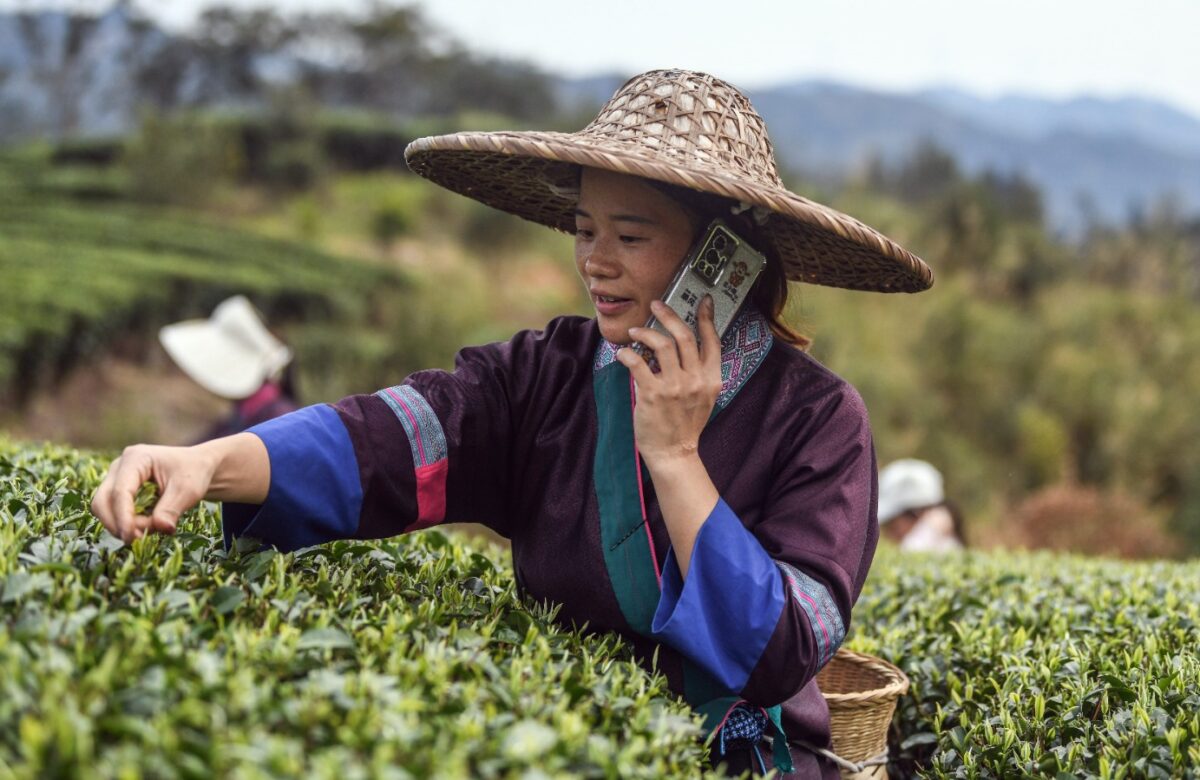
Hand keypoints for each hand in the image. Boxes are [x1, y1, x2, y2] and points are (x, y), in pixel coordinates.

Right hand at [91, 444, 216, 543]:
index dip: (123, 517)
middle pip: (102, 501)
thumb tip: (161, 528)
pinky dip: (126, 523)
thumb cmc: (194, 472)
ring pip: (104, 508)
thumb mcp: (188, 490)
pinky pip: (113, 511)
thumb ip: (172, 509)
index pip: (120, 492)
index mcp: (136, 458)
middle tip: (142, 538)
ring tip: (151, 528)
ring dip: (122, 525)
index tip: (132, 537)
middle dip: (118, 524)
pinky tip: (147, 525)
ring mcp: (116, 478)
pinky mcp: (118, 490)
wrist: (197, 466)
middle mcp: (120, 466)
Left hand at [617, 296, 721, 467]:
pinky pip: (638, 363)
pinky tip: (623, 353)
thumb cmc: (685, 424)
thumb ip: (701, 373)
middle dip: (668, 315)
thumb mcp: (704, 397)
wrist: (674, 453)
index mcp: (711, 379)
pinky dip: (627, 354)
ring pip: (661, 344)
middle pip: (684, 336)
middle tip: (656, 305)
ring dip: (644, 332)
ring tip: (635, 332)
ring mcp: (674, 387)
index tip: (702, 301)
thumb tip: (687, 346)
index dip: (707, 318)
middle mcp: (695, 380)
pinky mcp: (652, 394)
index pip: (712, 341)